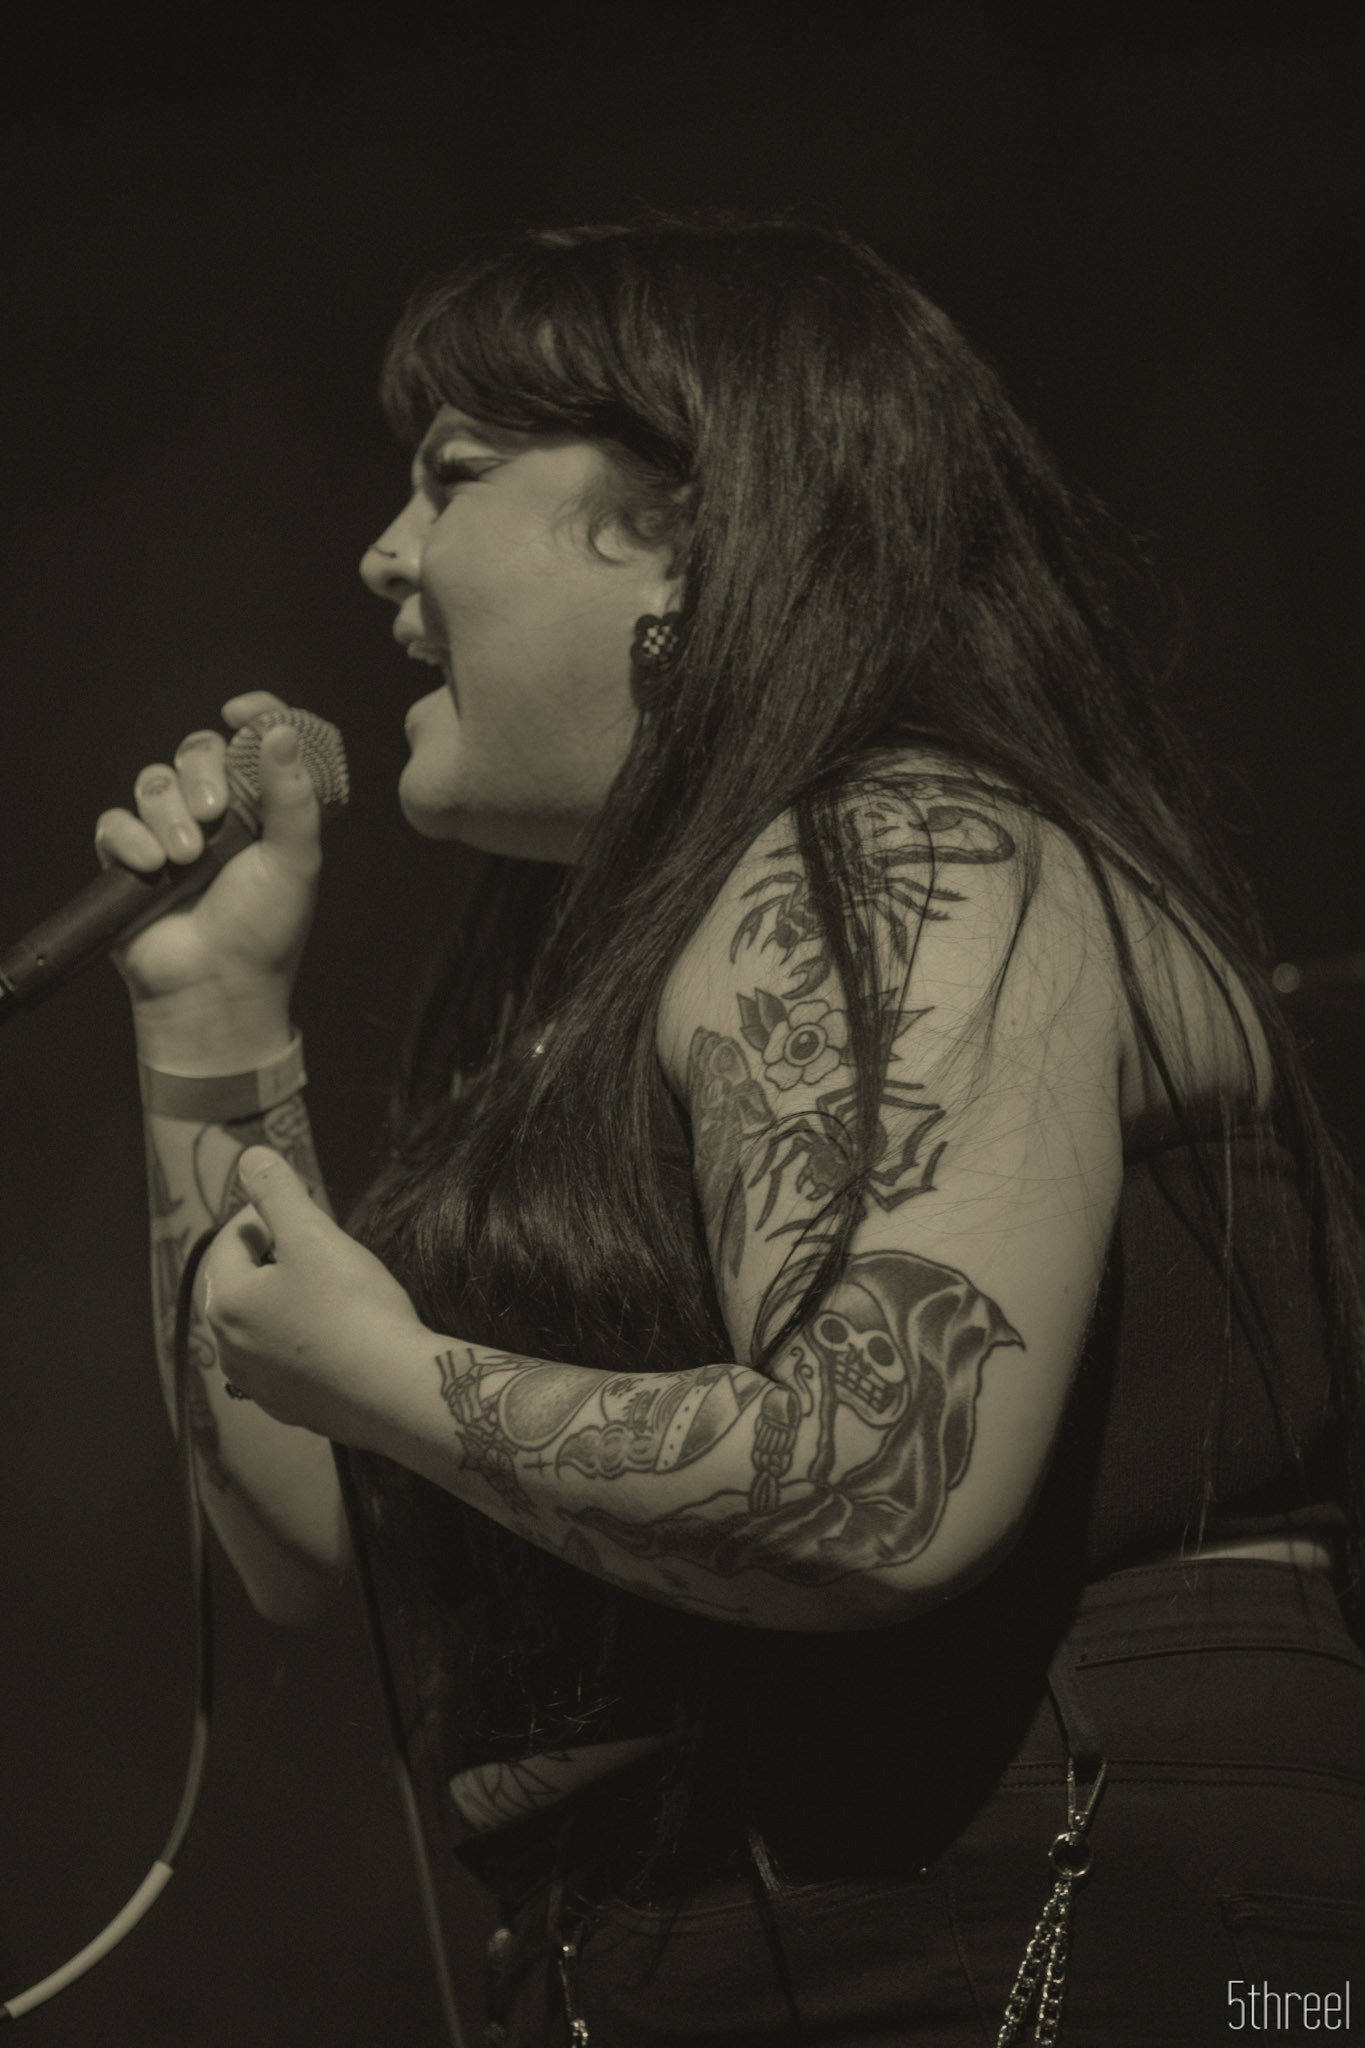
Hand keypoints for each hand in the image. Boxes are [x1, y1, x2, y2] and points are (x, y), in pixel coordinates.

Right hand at [94, 692, 322, 1032]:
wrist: (215, 986)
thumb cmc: (264, 930)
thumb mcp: (295, 861)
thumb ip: (293, 796)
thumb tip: (281, 731)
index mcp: (262, 809)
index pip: (254, 742)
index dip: (252, 717)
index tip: (241, 711)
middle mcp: (217, 815)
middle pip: (196, 750)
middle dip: (201, 772)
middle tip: (214, 813)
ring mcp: (170, 833)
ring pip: (154, 782)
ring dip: (168, 814)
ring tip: (186, 859)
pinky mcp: (130, 858)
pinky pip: (116, 820)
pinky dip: (131, 838)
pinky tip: (152, 865)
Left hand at [203, 1147, 427, 1445]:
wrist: (394, 1392)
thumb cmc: (352, 1307)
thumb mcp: (315, 1236)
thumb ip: (278, 1191)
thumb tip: (250, 1157)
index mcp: (225, 1302)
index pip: (231, 1240)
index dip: (266, 1215)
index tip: (305, 1209)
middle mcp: (228, 1349)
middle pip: (241, 1286)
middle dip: (272, 1259)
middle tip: (317, 1245)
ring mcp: (257, 1385)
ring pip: (262, 1327)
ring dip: (285, 1302)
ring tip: (329, 1289)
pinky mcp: (290, 1409)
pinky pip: (286, 1362)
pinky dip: (302, 1342)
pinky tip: (337, 1336)